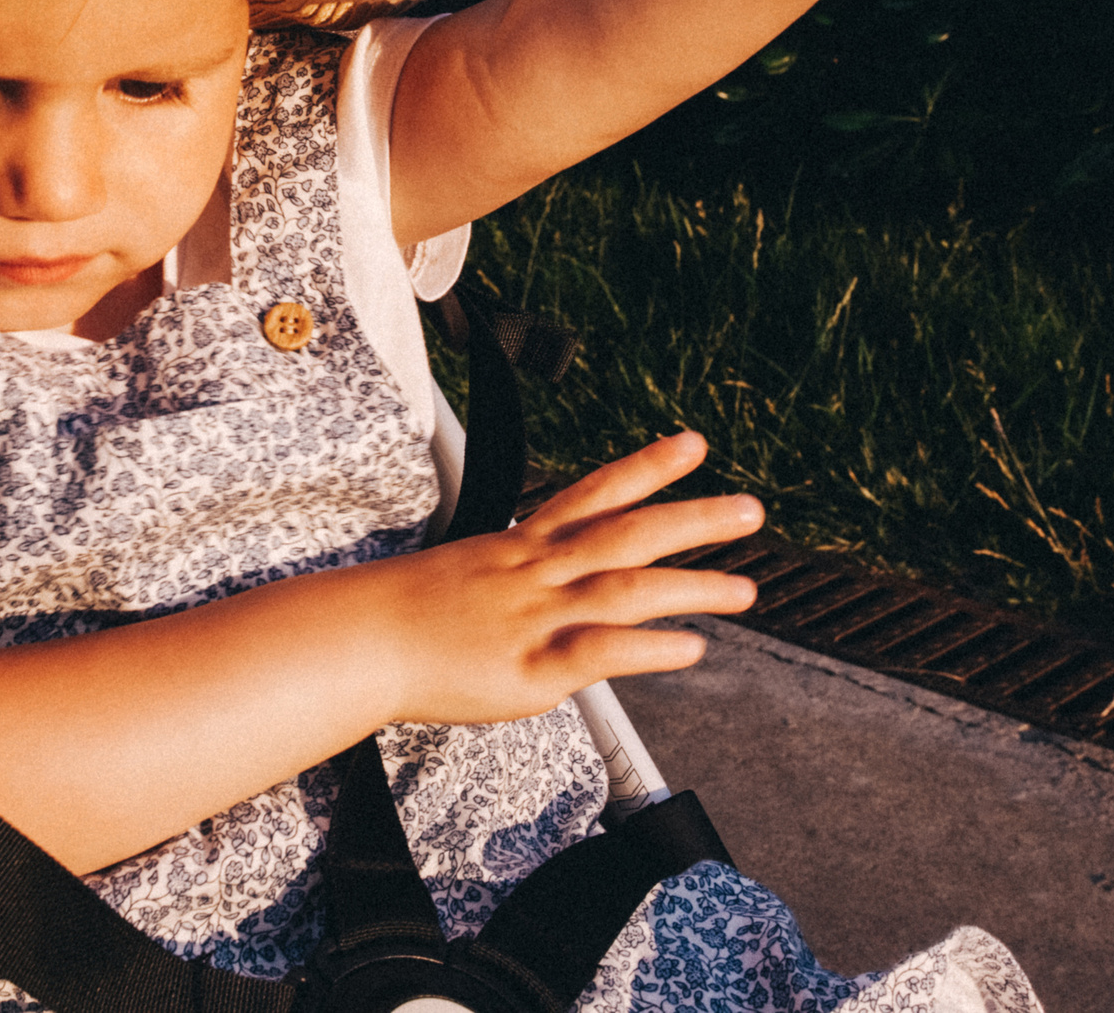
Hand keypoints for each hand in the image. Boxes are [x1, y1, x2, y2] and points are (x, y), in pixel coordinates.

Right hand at [372, 432, 760, 724]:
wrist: (362, 640)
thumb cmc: (405, 612)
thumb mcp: (468, 573)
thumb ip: (518, 576)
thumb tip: (552, 585)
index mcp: (522, 545)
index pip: (595, 493)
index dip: (647, 467)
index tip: (693, 445)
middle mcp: (538, 571)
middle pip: (627, 533)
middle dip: (693, 518)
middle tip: (751, 510)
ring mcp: (538, 616)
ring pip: (626, 588)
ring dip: (692, 585)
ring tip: (746, 590)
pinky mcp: (533, 668)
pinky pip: (601, 650)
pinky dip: (650, 648)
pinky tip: (691, 647)